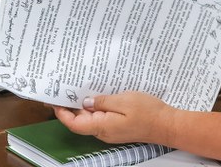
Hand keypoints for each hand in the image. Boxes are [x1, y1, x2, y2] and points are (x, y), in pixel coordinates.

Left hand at [53, 92, 175, 145]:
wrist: (167, 124)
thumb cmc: (148, 112)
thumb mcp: (124, 101)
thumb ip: (103, 102)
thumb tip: (86, 102)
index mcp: (102, 126)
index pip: (74, 123)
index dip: (62, 113)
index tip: (53, 99)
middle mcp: (103, 131)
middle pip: (80, 121)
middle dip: (69, 107)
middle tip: (62, 89)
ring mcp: (110, 129)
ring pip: (90, 119)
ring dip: (81, 106)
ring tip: (76, 89)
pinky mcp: (117, 126)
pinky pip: (100, 117)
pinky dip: (94, 107)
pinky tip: (95, 95)